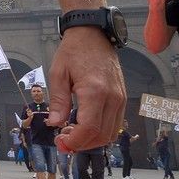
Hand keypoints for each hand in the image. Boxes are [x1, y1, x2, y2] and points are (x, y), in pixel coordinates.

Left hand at [49, 27, 126, 152]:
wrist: (93, 34)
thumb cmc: (74, 51)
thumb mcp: (58, 74)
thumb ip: (58, 101)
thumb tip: (55, 124)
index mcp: (95, 91)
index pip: (89, 128)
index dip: (75, 141)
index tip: (61, 142)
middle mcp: (112, 97)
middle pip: (102, 135)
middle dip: (82, 144)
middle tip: (64, 141)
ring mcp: (120, 98)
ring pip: (111, 133)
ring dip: (92, 140)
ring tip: (73, 134)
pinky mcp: (122, 97)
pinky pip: (115, 123)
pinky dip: (101, 131)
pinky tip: (85, 126)